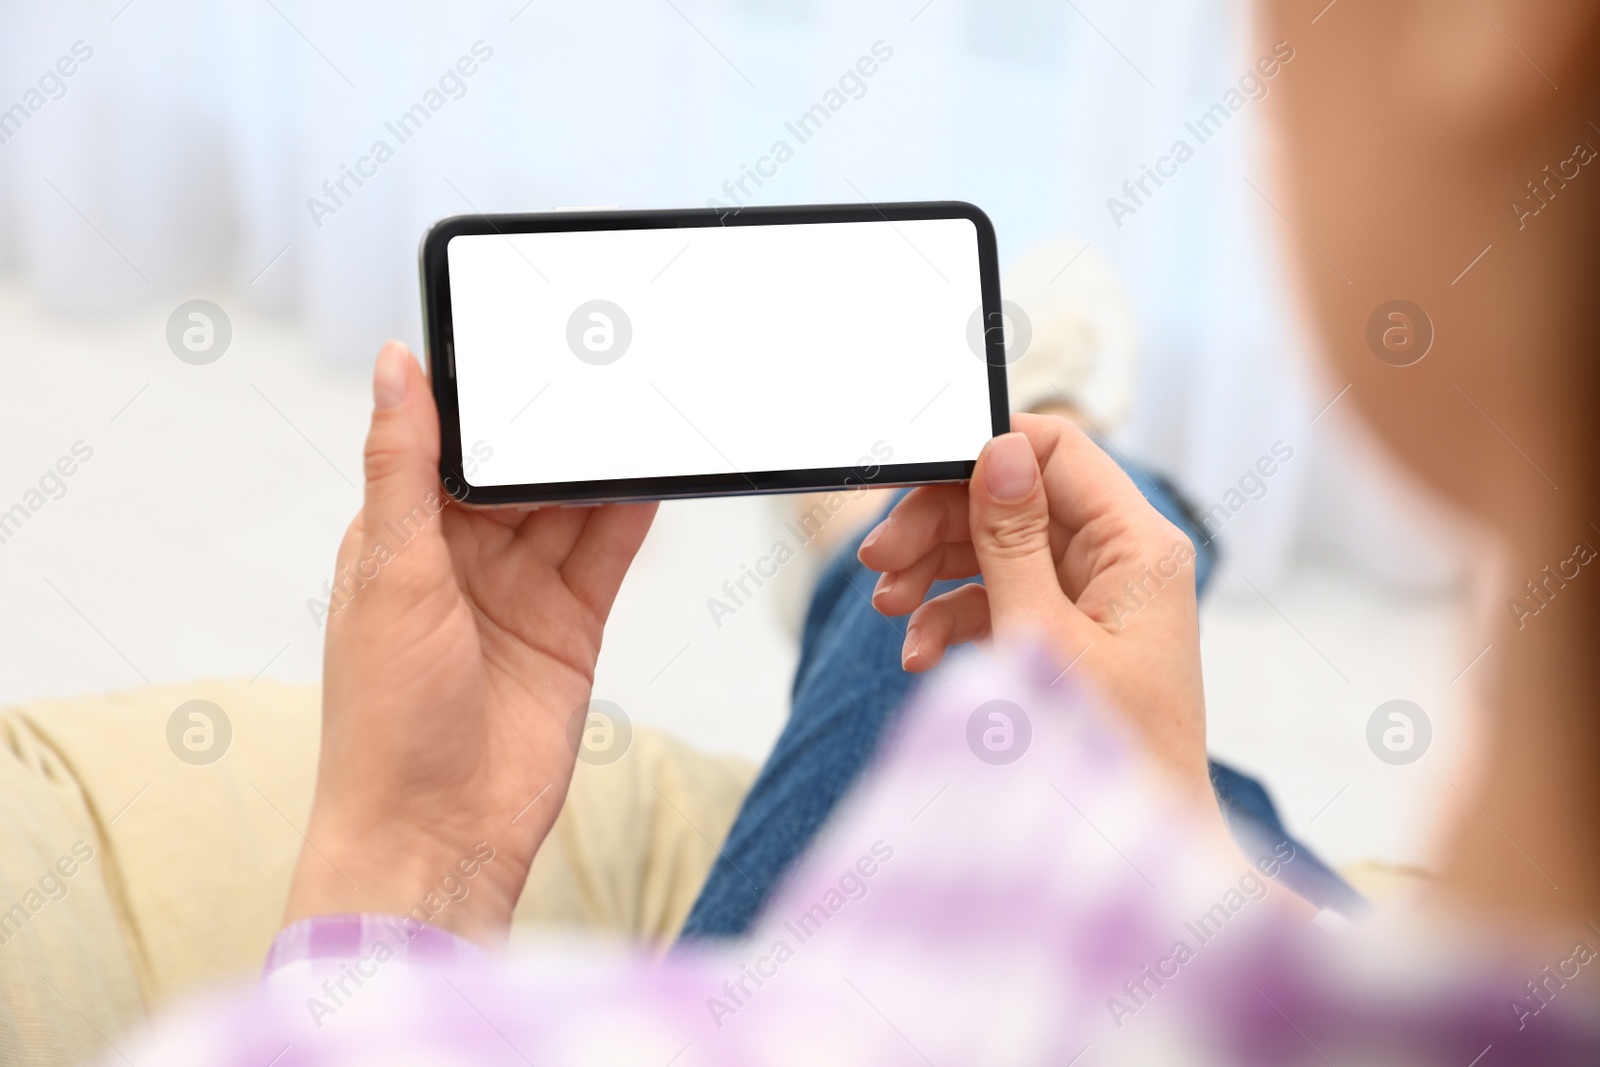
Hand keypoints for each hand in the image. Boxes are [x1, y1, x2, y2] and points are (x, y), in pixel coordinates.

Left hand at [283, 341, 655, 941]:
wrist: (440, 834)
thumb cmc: (386, 716)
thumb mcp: (390, 571)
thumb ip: (403, 466)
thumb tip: (393, 363)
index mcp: (400, 535)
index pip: (449, 445)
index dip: (487, 399)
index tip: (524, 343)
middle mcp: (462, 558)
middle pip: (521, 471)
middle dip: (555, 427)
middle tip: (599, 366)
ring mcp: (521, 592)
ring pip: (570, 505)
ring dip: (599, 464)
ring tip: (636, 407)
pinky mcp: (572, 626)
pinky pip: (607, 553)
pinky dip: (632, 513)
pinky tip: (653, 471)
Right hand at [857, 413, 1212, 811]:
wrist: (1123, 852)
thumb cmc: (1107, 755)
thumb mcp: (1042, 637)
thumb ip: (1013, 540)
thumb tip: (996, 452)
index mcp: (1136, 546)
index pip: (1054, 449)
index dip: (982, 452)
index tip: (911, 482)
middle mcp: (1117, 560)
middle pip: (1010, 496)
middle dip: (938, 525)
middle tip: (878, 562)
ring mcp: (1088, 598)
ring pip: (992, 547)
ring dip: (932, 574)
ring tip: (891, 612)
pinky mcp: (1060, 633)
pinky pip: (993, 598)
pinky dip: (949, 619)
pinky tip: (919, 655)